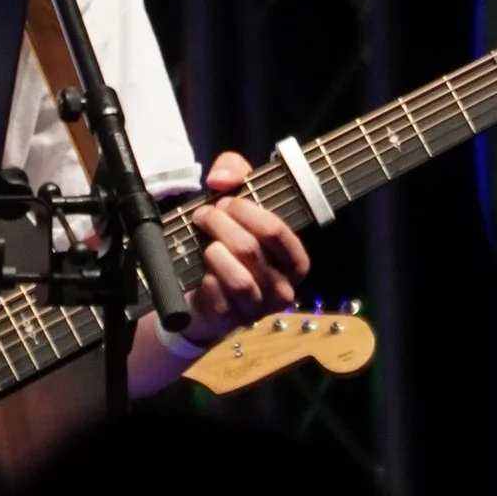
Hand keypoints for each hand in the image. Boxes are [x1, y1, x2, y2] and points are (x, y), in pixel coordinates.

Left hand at [181, 148, 308, 342]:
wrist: (206, 291)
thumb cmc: (230, 241)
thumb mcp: (238, 200)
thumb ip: (235, 173)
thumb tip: (221, 179)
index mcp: (294, 260)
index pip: (277, 232)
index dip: (247, 212)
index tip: (225, 202)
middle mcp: (282, 287)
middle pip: (251, 251)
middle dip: (222, 226)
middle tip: (205, 216)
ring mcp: (257, 309)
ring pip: (239, 280)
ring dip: (215, 253)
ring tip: (205, 243)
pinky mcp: (232, 322)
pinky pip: (219, 300)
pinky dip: (208, 280)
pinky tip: (203, 270)